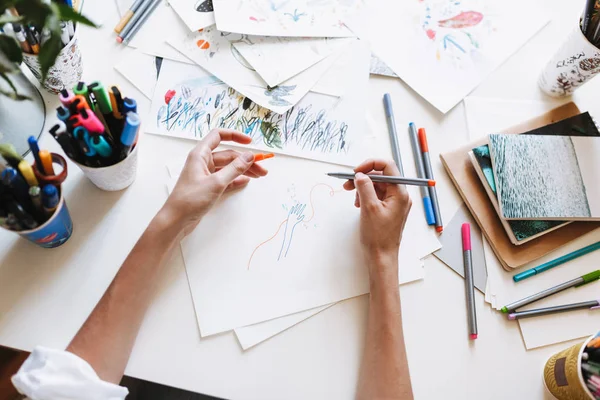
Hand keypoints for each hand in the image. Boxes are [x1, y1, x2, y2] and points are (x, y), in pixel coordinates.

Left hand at [162, 129, 267, 235]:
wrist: (176, 220)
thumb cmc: (190, 199)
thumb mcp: (216, 183)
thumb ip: (234, 168)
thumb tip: (249, 156)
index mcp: (200, 155)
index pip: (218, 136)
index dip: (235, 136)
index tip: (250, 142)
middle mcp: (203, 162)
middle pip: (228, 155)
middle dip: (245, 160)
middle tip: (262, 169)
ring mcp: (205, 175)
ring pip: (228, 167)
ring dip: (243, 170)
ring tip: (259, 175)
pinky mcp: (208, 187)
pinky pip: (225, 179)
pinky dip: (236, 179)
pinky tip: (246, 181)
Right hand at [343, 159, 411, 282]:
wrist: (381, 257)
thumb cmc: (378, 236)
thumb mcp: (368, 208)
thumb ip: (365, 187)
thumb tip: (360, 175)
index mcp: (399, 193)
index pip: (387, 166)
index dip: (370, 164)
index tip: (356, 171)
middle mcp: (400, 196)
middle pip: (381, 176)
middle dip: (363, 177)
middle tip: (347, 184)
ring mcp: (395, 203)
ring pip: (377, 186)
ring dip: (363, 188)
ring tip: (353, 198)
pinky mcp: (388, 209)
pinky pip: (377, 196)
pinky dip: (366, 196)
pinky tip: (358, 204)